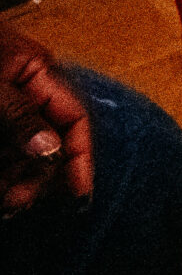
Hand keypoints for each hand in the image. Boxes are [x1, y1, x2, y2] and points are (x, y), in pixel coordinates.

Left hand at [0, 23, 91, 217]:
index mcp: (37, 72)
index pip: (73, 115)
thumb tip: (50, 149)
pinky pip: (0, 147)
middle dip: (36, 173)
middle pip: (46, 139)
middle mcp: (23, 90)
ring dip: (13, 175)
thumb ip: (19, 115)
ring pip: (18, 149)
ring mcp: (0, 104)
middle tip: (16, 202)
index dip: (80, 154)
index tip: (79, 191)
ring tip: (3, 199)